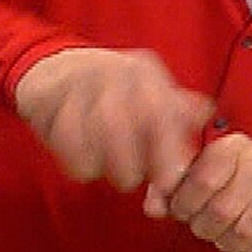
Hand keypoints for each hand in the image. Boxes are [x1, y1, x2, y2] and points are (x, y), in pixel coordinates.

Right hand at [14, 48, 211, 194]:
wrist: (55, 68)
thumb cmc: (115, 92)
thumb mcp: (150, 93)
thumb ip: (178, 110)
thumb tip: (205, 114)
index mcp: (144, 71)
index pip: (161, 111)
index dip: (166, 151)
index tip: (169, 183)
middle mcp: (112, 71)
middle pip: (123, 121)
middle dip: (129, 162)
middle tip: (132, 181)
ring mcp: (76, 81)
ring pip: (92, 129)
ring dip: (103, 163)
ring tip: (109, 175)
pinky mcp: (46, 96)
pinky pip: (61, 136)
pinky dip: (75, 160)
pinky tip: (85, 170)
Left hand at [148, 133, 251, 251]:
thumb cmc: (246, 178)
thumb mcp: (206, 174)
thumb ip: (172, 189)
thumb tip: (155, 207)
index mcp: (231, 146)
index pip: (202, 180)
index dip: (185, 205)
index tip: (184, 213)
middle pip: (222, 210)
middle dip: (207, 228)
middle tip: (206, 228)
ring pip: (246, 230)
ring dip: (230, 243)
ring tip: (227, 237)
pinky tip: (247, 246)